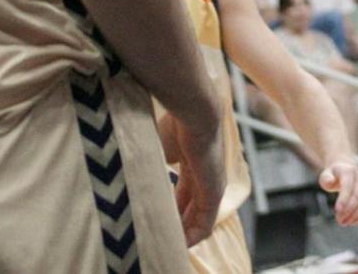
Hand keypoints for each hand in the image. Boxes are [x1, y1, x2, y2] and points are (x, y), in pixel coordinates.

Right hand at [162, 106, 227, 245]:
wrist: (195, 112)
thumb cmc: (175, 123)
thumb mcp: (161, 148)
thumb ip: (156, 162)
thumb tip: (142, 173)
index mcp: (193, 162)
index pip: (184, 192)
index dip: (170, 208)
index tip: (155, 219)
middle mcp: (205, 175)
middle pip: (191, 207)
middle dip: (177, 224)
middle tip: (159, 237)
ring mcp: (213, 184)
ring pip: (199, 218)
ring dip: (184, 233)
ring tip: (167, 244)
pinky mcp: (215, 191)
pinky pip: (206, 222)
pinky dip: (193, 235)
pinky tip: (181, 245)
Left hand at [319, 160, 357, 224]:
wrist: (345, 171)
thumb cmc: (333, 176)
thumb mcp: (326, 175)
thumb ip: (326, 179)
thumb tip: (329, 181)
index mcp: (349, 171)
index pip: (348, 185)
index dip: (344, 198)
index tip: (337, 210)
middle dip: (349, 209)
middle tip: (339, 220)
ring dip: (355, 215)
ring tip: (343, 222)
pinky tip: (352, 222)